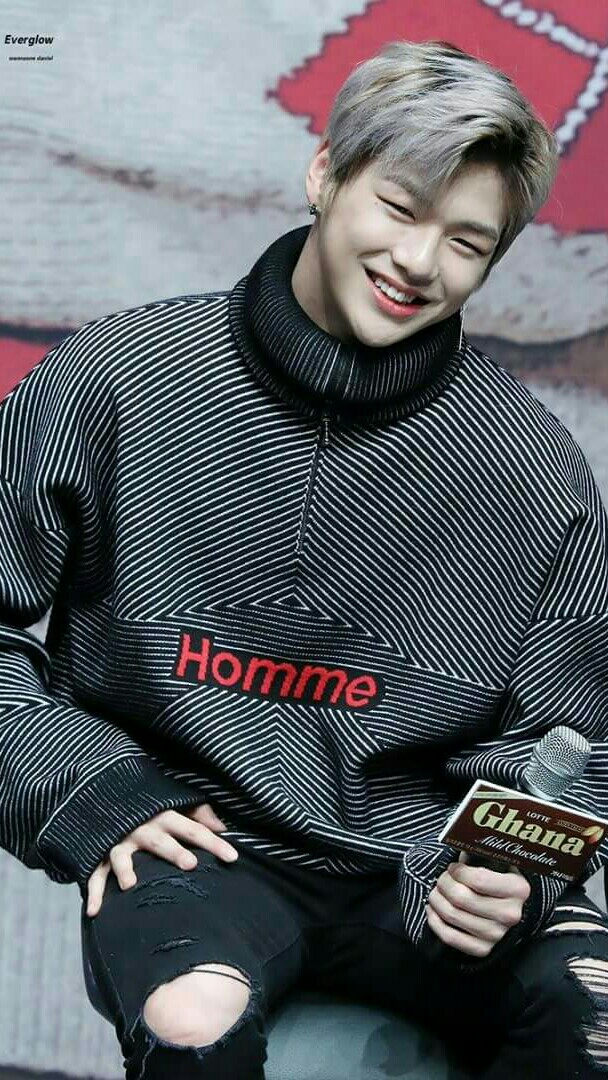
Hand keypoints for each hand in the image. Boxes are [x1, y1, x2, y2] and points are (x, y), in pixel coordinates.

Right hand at [86, 803, 236, 916]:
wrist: (105, 793)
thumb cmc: (149, 805)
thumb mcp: (175, 803)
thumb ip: (199, 813)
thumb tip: (223, 827)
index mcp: (165, 816)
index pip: (194, 830)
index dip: (214, 843)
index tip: (233, 857)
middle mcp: (143, 827)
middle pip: (160, 840)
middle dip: (173, 851)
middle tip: (190, 863)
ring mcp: (119, 840)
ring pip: (121, 853)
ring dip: (125, 867)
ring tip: (130, 884)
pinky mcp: (100, 853)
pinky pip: (95, 872)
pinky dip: (93, 892)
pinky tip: (95, 911)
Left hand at [426, 854, 530, 956]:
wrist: (515, 913)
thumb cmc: (502, 883)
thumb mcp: (501, 865)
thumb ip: (483, 856)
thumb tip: (458, 843)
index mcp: (518, 890)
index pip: (478, 879)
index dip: (458, 871)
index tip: (454, 867)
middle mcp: (510, 915)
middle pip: (461, 897)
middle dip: (444, 883)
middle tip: (443, 878)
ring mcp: (496, 935)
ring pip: (452, 914)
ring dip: (436, 899)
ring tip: (437, 890)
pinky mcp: (483, 949)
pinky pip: (449, 936)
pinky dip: (434, 920)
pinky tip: (432, 909)